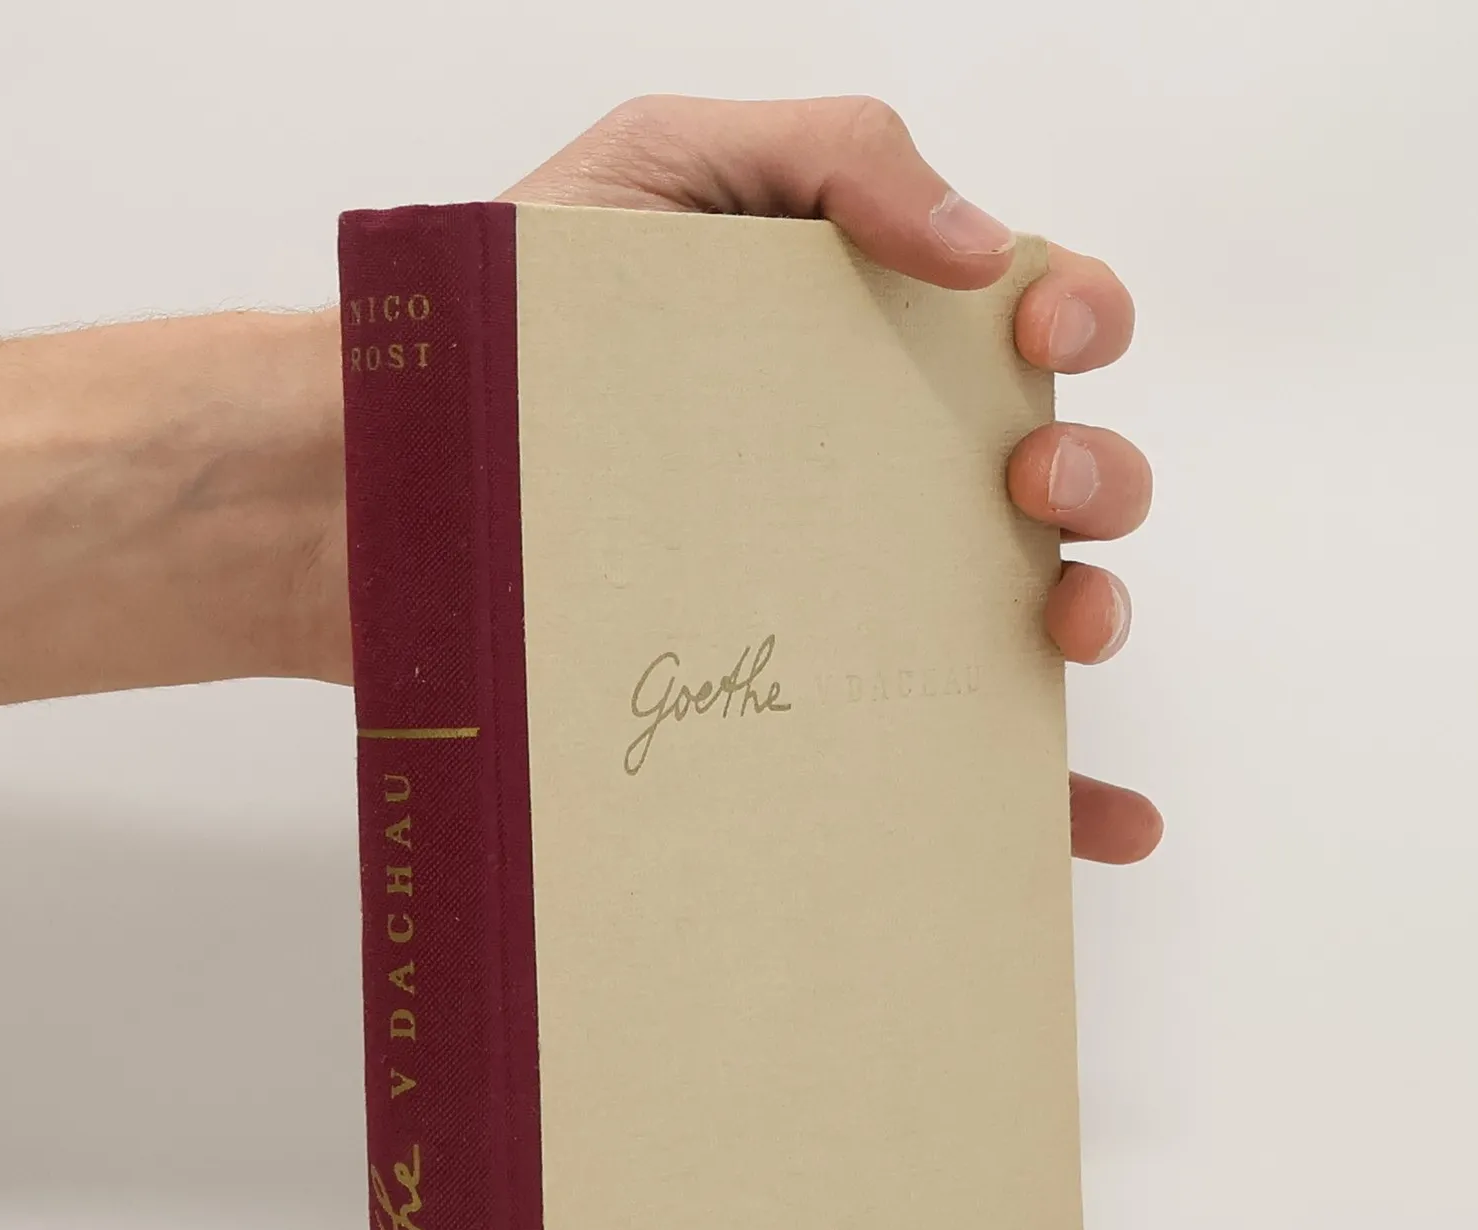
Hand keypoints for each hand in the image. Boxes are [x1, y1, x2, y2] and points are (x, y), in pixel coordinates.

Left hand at [505, 96, 1160, 865]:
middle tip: (1024, 484)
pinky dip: (1047, 799)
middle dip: (1096, 475)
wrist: (374, 490)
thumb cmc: (501, 328)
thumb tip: (984, 246)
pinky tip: (1103, 828)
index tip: (1038, 333)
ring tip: (1065, 630)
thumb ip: (827, 154)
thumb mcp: (656, 172)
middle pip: (1061, 476)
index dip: (1080, 315)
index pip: (1030, 320)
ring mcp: (846, 600)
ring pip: (1031, 615)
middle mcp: (876, 476)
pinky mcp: (800, 710)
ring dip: (1096, 614)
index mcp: (864, 343)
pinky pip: (948, 761)